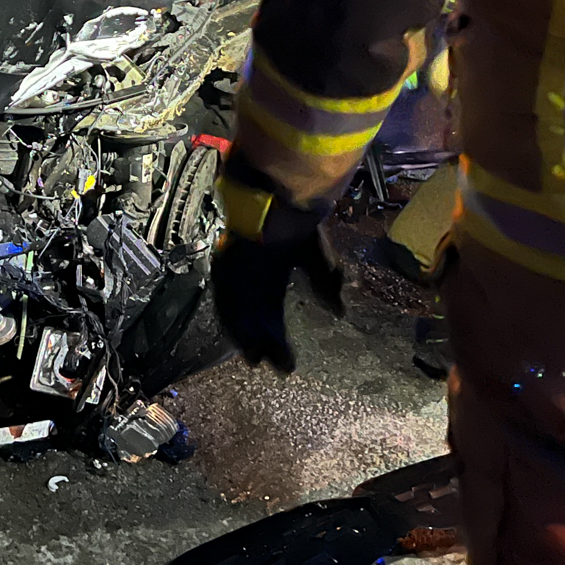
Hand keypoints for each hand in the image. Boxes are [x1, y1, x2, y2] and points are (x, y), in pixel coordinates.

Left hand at [211, 200, 344, 373]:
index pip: (272, 313)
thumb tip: (339, 312)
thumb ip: (327, 283)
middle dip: (261, 342)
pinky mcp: (225, 268)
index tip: (288, 365)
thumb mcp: (318, 256)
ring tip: (254, 357)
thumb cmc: (297, 223)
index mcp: (273, 272)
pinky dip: (233, 322)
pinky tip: (241, 339)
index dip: (277, 339)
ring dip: (245, 336)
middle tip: (267, 365)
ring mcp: (236, 272)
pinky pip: (225, 301)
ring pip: (237, 314)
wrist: (276, 199)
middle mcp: (252, 276)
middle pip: (253, 318)